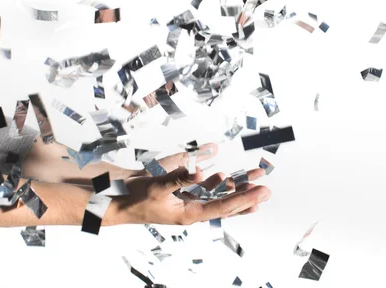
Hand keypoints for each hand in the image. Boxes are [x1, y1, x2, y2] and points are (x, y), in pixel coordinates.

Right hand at [107, 162, 270, 224]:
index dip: (244, 199)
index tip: (262, 193)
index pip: (223, 207)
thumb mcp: (157, 187)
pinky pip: (207, 190)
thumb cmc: (135, 197)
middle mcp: (193, 210)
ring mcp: (189, 203)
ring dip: (236, 187)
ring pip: (219, 196)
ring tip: (254, 178)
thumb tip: (200, 172)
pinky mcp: (184, 195)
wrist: (117, 197)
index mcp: (189, 214)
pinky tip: (227, 177)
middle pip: (227, 204)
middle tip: (267, 188)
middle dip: (247, 195)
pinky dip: (218, 184)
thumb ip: (179, 179)